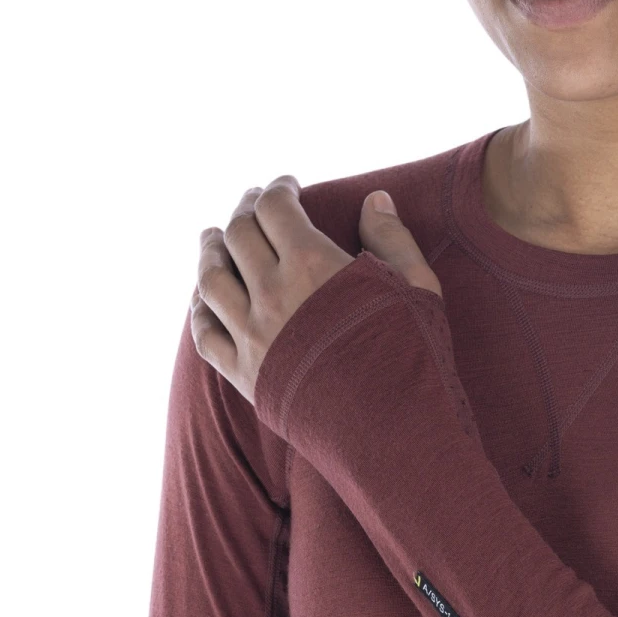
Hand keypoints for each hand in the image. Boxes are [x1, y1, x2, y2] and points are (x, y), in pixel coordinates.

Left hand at [191, 176, 441, 404]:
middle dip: (244, 210)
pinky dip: (199, 309)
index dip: (278, 188)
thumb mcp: (418, 288)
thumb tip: (375, 199)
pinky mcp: (244, 374)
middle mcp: (270, 293)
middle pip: (237, 235)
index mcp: (311, 263)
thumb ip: (392, 239)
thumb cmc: (414, 357)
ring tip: (212, 238)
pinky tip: (202, 299)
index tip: (286, 185)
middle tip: (252, 203)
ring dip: (210, 251)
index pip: (275, 208)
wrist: (393, 431)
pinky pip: (205, 334)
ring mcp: (251, 335)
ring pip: (210, 280)